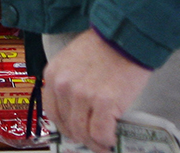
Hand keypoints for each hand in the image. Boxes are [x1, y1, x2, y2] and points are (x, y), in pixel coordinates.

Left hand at [43, 29, 151, 152]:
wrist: (126, 37)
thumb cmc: (103, 47)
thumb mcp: (73, 61)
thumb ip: (69, 84)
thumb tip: (74, 114)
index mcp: (53, 75)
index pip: (53, 113)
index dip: (66, 126)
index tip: (77, 131)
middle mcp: (63, 86)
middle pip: (68, 126)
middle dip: (82, 136)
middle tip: (94, 139)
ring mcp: (82, 95)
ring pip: (84, 133)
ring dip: (95, 143)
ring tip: (104, 142)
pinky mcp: (104, 102)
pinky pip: (101, 133)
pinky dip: (106, 141)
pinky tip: (112, 140)